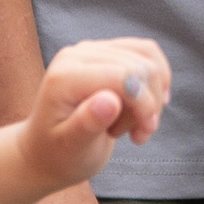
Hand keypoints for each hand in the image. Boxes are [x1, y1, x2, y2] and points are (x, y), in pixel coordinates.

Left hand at [17, 38, 170, 199]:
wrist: (47, 150)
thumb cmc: (58, 154)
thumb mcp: (71, 147)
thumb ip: (87, 123)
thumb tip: (110, 100)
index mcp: (64, 77)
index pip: (123, 76)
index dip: (143, 104)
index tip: (140, 137)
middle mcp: (76, 55)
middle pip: (139, 67)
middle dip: (148, 105)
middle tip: (132, 134)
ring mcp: (92, 49)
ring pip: (147, 58)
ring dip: (153, 94)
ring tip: (137, 123)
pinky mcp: (106, 51)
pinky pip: (146, 52)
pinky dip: (157, 80)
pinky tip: (148, 105)